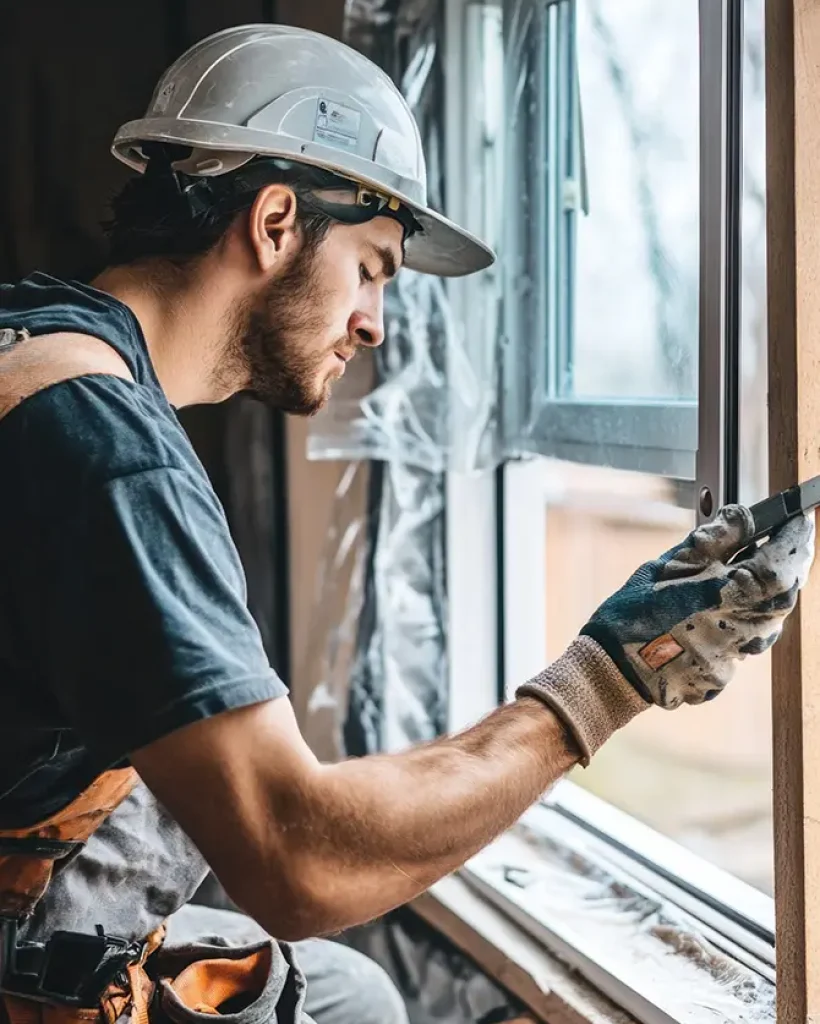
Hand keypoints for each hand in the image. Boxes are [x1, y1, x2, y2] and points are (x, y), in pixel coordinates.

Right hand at [581, 504, 814, 708]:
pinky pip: (745, 642)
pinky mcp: (724, 675)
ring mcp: (736, 657)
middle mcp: (743, 629)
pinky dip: (741, 621)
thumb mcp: (667, 565)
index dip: (795, 538)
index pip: (784, 561)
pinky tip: (719, 612)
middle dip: (789, 565)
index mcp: (730, 595)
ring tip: (747, 575)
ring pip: (769, 620)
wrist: (612, 668)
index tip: (798, 519)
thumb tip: (743, 515)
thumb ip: (712, 540)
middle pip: (786, 593)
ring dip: (766, 594)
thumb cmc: (634, 611)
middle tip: (781, 542)